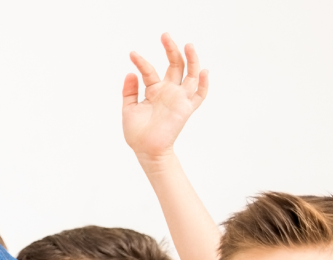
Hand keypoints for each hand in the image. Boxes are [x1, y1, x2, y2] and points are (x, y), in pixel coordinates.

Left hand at [123, 33, 210, 160]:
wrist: (146, 150)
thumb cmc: (137, 133)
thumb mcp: (129, 108)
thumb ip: (129, 91)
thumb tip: (131, 72)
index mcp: (154, 90)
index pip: (149, 71)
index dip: (141, 62)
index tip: (132, 54)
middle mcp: (168, 91)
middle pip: (174, 65)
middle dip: (171, 50)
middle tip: (165, 35)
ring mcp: (178, 98)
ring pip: (190, 75)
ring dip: (191, 59)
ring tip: (188, 45)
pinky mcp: (186, 108)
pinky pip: (199, 95)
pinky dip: (204, 84)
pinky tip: (204, 71)